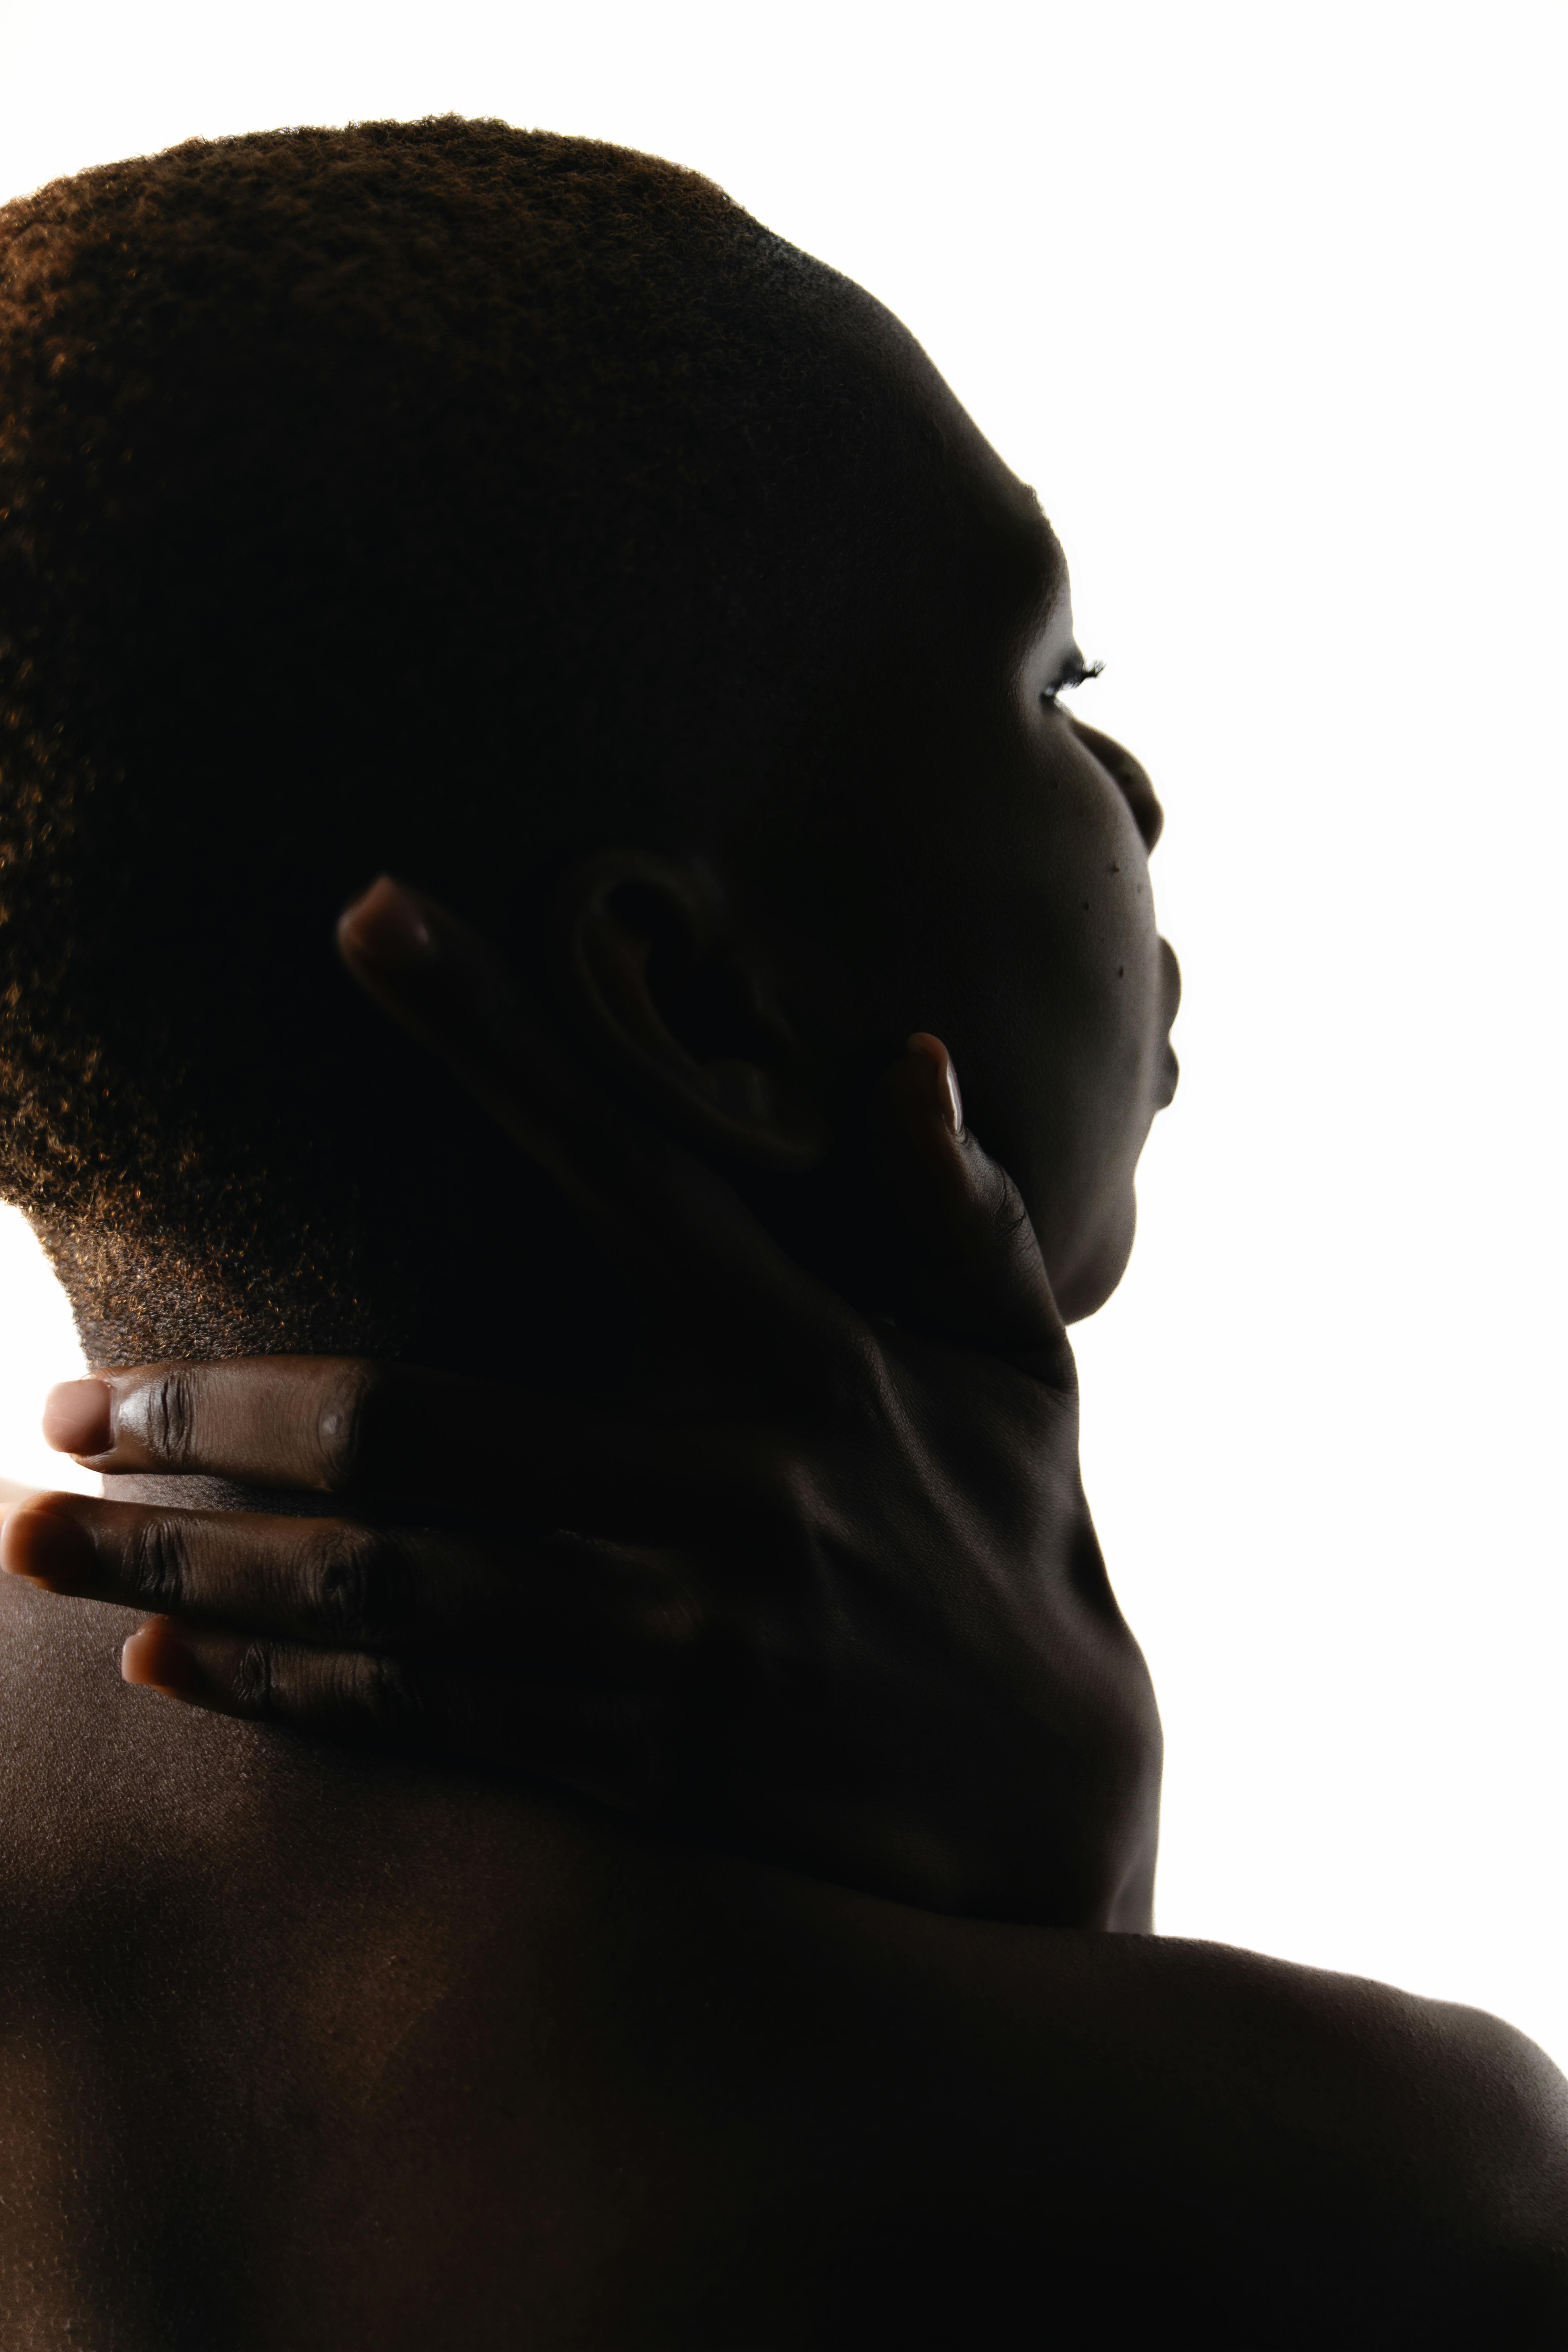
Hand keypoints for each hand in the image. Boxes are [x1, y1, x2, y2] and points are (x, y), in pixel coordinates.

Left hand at [5, 880, 1160, 1926]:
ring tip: (36, 1535)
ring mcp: (673, 1642)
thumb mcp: (1026, 1369)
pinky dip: (288, 1683)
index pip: (625, 1163)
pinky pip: (431, 1713)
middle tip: (71, 1397)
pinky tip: (164, 1658)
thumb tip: (911, 1057)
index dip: (495, 1034)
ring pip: (386, 1585)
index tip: (365, 915)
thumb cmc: (1018, 1537)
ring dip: (193, 1559)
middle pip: (418, 1425)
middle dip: (218, 1411)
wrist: (1056, 1796)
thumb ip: (961, 1215)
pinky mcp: (646, 1761)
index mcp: (807, 1359)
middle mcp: (721, 1490)